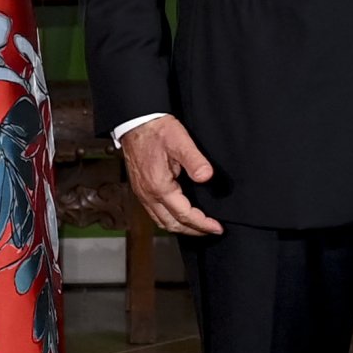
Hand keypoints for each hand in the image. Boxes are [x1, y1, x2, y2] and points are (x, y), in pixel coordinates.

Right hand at [121, 116, 223, 236]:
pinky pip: (155, 213)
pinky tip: (179, 214)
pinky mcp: (140, 189)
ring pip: (161, 221)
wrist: (135, 122)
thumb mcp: (179, 141)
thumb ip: (194, 160)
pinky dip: (169, 219)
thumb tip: (206, 177)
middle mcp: (148, 194)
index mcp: (159, 186)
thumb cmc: (156, 130)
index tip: (217, 227)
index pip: (184, 215)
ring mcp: (142, 193)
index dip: (202, 224)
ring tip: (197, 226)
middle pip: (172, 224)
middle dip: (193, 230)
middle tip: (210, 230)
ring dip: (180, 227)